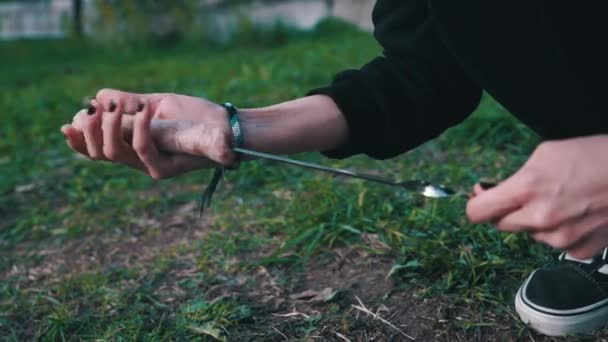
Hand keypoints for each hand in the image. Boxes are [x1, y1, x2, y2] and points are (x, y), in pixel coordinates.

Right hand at [62, 90, 235, 178]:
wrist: (228, 127)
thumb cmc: (196, 116)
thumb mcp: (158, 106)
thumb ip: (129, 104)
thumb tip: (97, 97)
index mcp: (137, 148)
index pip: (100, 151)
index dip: (80, 142)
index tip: (66, 126)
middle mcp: (142, 162)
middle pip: (102, 154)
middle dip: (91, 130)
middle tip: (93, 108)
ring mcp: (154, 167)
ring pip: (117, 153)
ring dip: (110, 126)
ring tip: (118, 104)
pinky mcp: (168, 168)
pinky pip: (144, 149)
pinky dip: (138, 127)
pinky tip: (143, 108)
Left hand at [467, 135, 607, 258]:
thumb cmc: (593, 155)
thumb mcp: (545, 154)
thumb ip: (514, 178)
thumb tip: (490, 193)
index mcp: (527, 188)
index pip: (478, 212)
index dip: (476, 203)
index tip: (481, 196)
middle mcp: (540, 218)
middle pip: (500, 225)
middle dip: (506, 211)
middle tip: (521, 195)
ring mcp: (561, 238)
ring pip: (530, 234)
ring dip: (535, 221)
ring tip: (562, 199)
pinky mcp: (581, 251)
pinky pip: (556, 244)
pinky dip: (561, 231)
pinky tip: (579, 213)